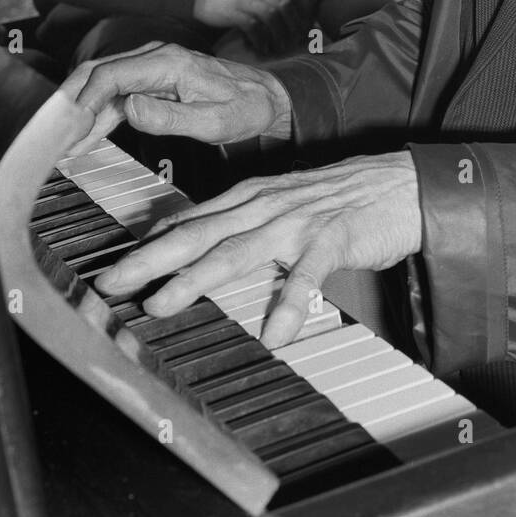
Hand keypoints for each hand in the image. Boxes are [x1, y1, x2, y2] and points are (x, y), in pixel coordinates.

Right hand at [62, 41, 292, 154]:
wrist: (266, 98)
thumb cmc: (245, 108)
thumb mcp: (213, 122)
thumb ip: (170, 117)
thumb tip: (129, 108)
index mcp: (169, 63)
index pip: (111, 75)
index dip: (84, 100)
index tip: (67, 127)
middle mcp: (156, 57)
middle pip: (98, 72)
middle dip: (70, 102)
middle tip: (50, 135)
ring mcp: (153, 66)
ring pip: (102, 83)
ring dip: (80, 111)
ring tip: (61, 144)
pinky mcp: (153, 79)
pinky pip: (116, 93)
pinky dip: (97, 114)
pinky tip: (84, 137)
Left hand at [95, 151, 422, 346]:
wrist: (402, 184)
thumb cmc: (342, 197)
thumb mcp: (282, 201)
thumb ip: (238, 220)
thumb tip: (188, 236)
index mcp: (253, 197)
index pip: (191, 220)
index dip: (150, 244)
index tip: (113, 266)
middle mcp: (268, 206)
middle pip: (200, 234)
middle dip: (151, 259)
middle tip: (112, 282)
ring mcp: (299, 221)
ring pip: (239, 250)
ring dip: (198, 278)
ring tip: (165, 302)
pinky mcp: (334, 238)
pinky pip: (308, 275)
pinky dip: (290, 302)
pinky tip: (276, 333)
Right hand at [193, 0, 309, 55]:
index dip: (299, 10)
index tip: (303, 24)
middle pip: (284, 4)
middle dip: (293, 24)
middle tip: (296, 39)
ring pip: (272, 15)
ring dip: (279, 33)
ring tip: (281, 46)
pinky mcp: (233, 12)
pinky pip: (253, 26)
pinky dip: (261, 39)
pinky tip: (263, 48)